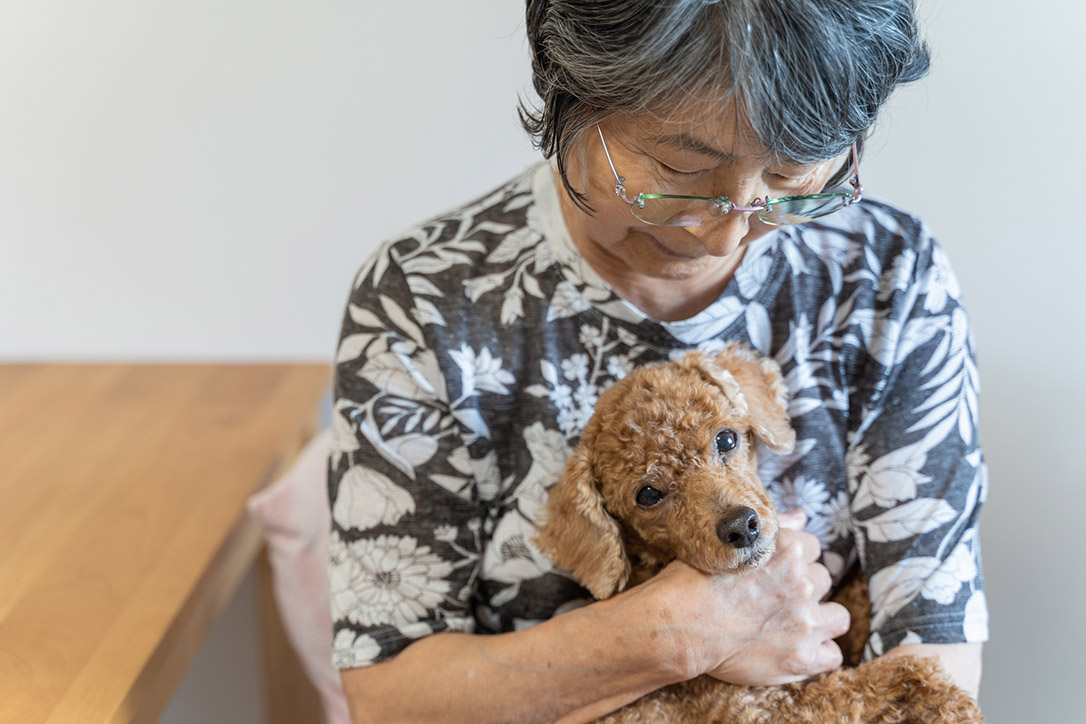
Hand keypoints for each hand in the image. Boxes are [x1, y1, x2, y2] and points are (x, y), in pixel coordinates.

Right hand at [636, 510, 849, 686]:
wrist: (678, 626)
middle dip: (804, 588)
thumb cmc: (691, 582)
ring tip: (793, 625)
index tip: (776, 571)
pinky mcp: (801, 658)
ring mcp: (805, 622)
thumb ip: (772, 527)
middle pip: (823, 579)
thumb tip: (801, 516)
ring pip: (838, 617)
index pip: (812, 548)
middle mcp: (802, 582)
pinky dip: (818, 653)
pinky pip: (833, 655)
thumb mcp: (724, 543)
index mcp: (786, 549)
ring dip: (820, 619)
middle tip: (775, 598)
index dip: (794, 560)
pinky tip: (795, 650)